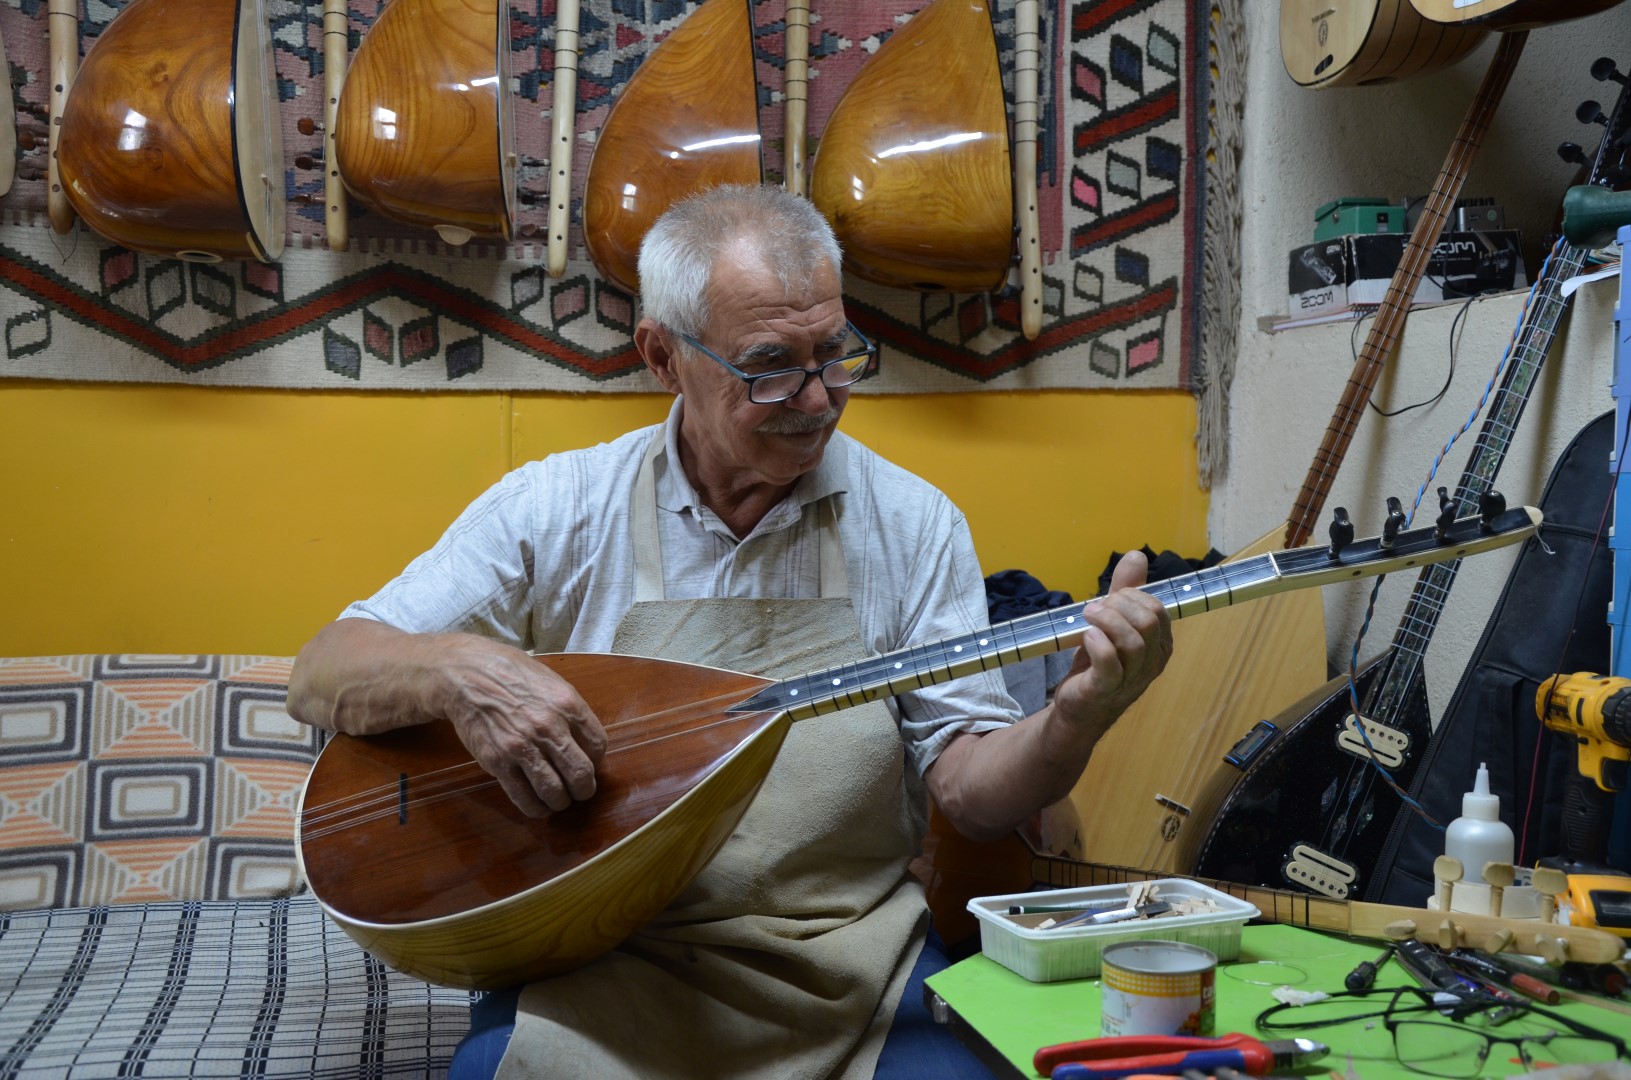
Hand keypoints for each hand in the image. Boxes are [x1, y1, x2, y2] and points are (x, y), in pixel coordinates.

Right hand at [438, 636, 607, 817]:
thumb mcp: (552, 683)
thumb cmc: (511, 675)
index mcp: (568, 705)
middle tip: (580, 791)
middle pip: (581, 774)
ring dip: (561, 802)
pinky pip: (524, 797)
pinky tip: (539, 806)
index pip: (598, 746)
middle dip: (584, 789)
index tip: (589, 765)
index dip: (596, 761)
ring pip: (555, 792)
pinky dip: (536, 808)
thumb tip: (586, 743)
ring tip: (558, 800)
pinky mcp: (498, 762)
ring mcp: (522, 747)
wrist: (466, 675)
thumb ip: (571, 713)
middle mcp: (548, 727)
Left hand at [1049, 549, 1171, 737]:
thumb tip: (1137, 555)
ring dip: (1106, 621)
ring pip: (1133, 641)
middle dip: (1119, 606)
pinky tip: (1086, 635)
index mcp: (1160, 644)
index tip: (1109, 599)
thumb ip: (1124, 591)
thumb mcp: (1112, 622)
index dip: (1132, 596)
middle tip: (1095, 608)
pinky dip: (1098, 643)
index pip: (1157, 609)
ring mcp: (1132, 679)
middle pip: (1148, 621)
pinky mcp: (1106, 689)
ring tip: (1087, 617)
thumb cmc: (1099, 663)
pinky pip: (1110, 663)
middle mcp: (1153, 662)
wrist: (1079, 707)